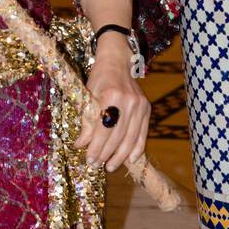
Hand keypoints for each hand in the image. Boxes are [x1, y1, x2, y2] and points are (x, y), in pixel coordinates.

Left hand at [74, 49, 150, 172]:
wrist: (117, 62)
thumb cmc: (99, 79)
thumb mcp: (87, 96)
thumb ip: (86, 121)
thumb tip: (81, 145)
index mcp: (110, 96)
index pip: (103, 129)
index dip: (96, 147)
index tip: (89, 159)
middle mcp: (128, 101)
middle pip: (117, 136)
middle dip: (106, 154)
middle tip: (96, 165)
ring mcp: (140, 105)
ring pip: (130, 138)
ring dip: (120, 156)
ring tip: (110, 166)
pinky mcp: (147, 108)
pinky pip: (142, 133)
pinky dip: (137, 148)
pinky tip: (130, 160)